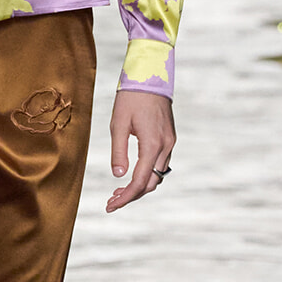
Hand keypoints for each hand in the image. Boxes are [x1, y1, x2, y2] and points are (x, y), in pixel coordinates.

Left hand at [106, 91, 174, 212]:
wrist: (151, 75)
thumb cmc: (131, 97)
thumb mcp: (118, 124)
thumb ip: (119, 152)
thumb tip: (118, 176)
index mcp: (152, 144)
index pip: (139, 181)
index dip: (125, 197)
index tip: (111, 206)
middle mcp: (165, 146)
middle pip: (151, 183)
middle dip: (132, 195)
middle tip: (112, 201)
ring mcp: (170, 142)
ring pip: (158, 175)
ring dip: (140, 186)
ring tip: (119, 191)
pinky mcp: (169, 138)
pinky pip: (160, 164)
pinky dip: (147, 174)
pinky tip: (133, 174)